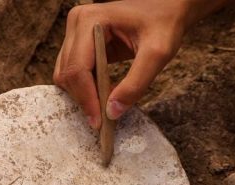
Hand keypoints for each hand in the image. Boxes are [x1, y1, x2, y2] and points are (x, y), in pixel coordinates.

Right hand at [54, 0, 225, 128]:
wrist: (168, 9)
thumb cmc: (164, 24)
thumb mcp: (157, 54)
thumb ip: (136, 84)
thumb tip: (112, 113)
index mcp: (90, 20)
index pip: (77, 68)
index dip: (86, 98)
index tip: (99, 122)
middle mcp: (77, 23)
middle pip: (67, 74)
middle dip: (84, 99)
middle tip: (104, 121)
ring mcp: (76, 33)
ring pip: (66, 75)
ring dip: (84, 95)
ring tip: (106, 107)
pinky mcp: (80, 43)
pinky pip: (75, 73)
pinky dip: (86, 88)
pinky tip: (105, 95)